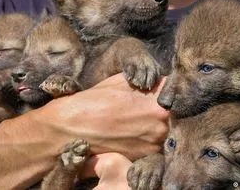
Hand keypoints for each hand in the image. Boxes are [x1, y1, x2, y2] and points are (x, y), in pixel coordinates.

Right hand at [32, 73, 169, 160]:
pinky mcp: (142, 158)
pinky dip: (141, 138)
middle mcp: (160, 127)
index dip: (161, 89)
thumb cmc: (91, 103)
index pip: (171, 93)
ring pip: (159, 128)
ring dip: (149, 124)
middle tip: (135, 106)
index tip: (154, 89)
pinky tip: (126, 132)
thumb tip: (158, 81)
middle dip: (155, 107)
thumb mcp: (120, 82)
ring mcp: (152, 145)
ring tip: (127, 120)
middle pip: (167, 112)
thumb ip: (144, 82)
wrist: (68, 131)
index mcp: (157, 106)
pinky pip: (150, 143)